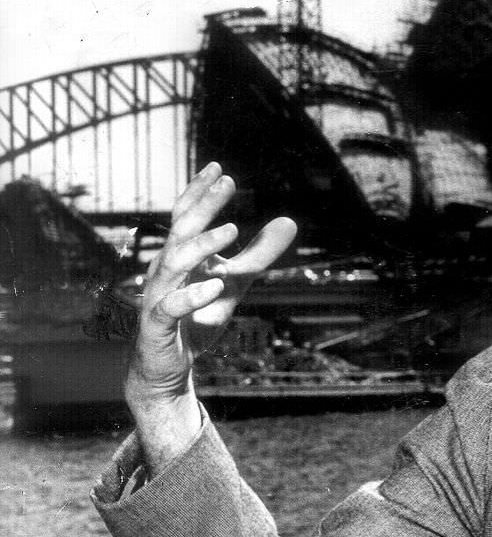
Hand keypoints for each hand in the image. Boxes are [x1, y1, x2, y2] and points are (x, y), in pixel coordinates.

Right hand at [126, 163, 296, 469]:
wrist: (169, 369)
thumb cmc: (197, 319)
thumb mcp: (235, 284)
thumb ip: (259, 256)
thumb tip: (289, 220)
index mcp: (178, 256)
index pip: (184, 216)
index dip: (199, 192)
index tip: (219, 168)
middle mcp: (163, 270)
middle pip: (180, 230)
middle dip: (204, 205)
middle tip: (228, 184)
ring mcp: (156, 296)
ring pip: (173, 263)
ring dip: (202, 245)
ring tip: (232, 230)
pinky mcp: (157, 326)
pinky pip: (171, 306)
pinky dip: (193, 295)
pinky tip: (216, 285)